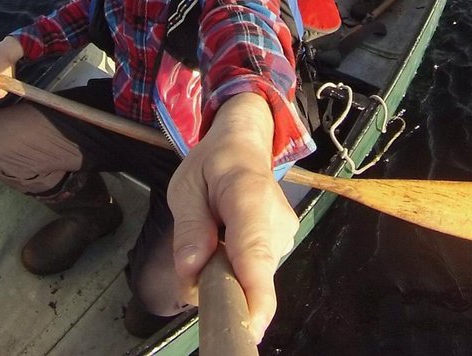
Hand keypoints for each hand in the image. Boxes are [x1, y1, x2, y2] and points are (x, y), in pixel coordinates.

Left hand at [168, 93, 297, 342]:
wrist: (246, 144)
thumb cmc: (213, 163)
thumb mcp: (186, 185)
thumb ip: (189, 226)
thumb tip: (191, 270)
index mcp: (249, 196)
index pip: (255, 252)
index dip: (254, 294)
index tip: (250, 327)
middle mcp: (277, 220)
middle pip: (251, 274)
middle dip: (220, 280)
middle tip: (196, 250)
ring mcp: (285, 234)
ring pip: (252, 275)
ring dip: (226, 270)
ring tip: (212, 234)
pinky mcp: (284, 244)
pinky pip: (255, 270)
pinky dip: (236, 266)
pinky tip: (226, 239)